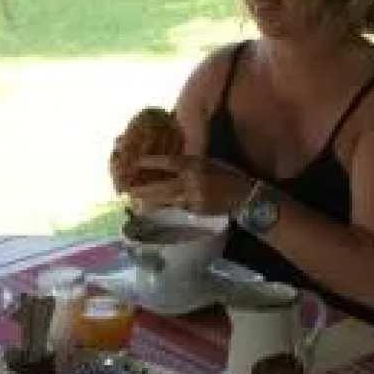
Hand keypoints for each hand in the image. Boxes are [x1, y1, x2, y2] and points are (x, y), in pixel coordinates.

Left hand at [125, 155, 254, 217]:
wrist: (245, 197)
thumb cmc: (227, 175)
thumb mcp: (209, 162)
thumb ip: (190, 165)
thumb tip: (169, 166)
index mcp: (195, 165)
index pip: (169, 162)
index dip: (151, 162)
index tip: (136, 162)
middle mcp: (192, 181)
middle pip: (161, 187)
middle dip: (143, 190)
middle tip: (128, 190)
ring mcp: (193, 198)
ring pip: (166, 201)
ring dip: (151, 202)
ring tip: (137, 202)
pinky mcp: (196, 211)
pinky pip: (178, 208)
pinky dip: (168, 207)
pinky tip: (159, 209)